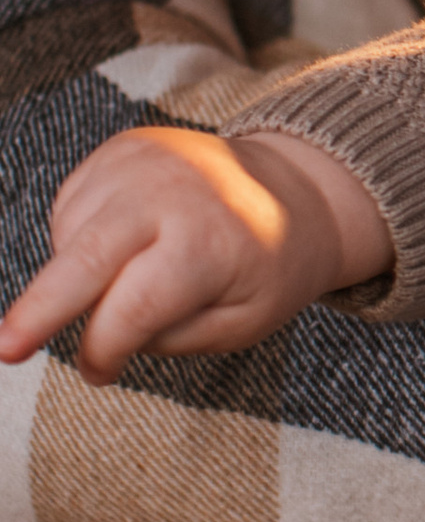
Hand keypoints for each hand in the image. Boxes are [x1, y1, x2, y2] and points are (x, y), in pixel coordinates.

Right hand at [0, 127, 391, 383]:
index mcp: (212, 244)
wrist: (298, 187)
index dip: (106, 350)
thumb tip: (99, 338)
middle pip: (84, 261)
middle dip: (38, 312)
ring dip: (79, 276)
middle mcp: (173, 194)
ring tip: (141, 271)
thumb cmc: (269, 266)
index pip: (133, 309)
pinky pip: (71, 209)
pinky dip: (82, 238)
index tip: (100, 373)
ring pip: (70, 240)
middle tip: (6, 350)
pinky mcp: (121, 148)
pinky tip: (129, 240)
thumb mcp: (242, 321)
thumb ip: (168, 338)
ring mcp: (143, 162)